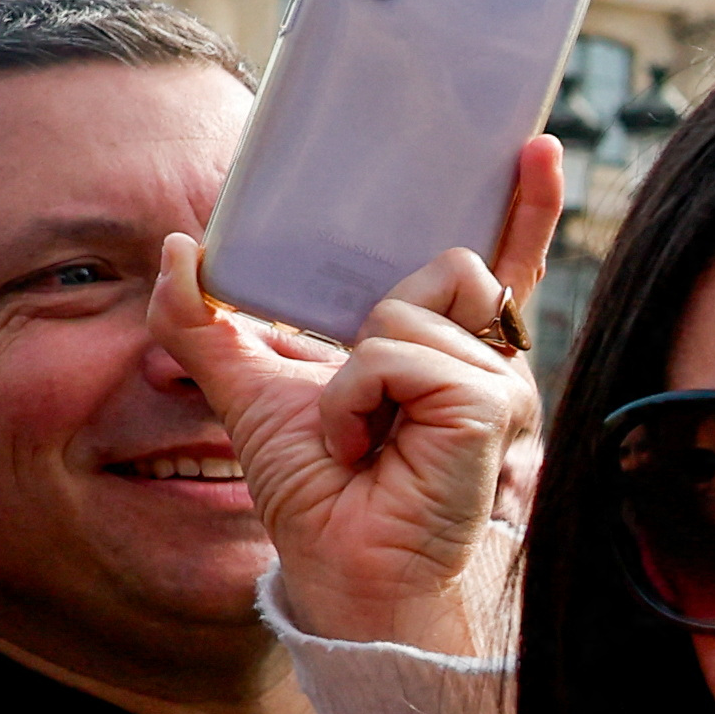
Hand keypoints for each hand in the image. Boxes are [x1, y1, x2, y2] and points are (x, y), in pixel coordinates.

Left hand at [148, 146, 557, 654]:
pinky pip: (398, 356)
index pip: (501, 264)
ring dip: (351, 375)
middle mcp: (488, 363)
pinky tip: (366, 447)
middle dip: (384, 320)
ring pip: (407, 310)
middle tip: (367, 401)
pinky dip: (355, 399)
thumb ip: (208, 322)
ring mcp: (498, 384)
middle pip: (450, 266)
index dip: (524, 208)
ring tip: (359, 437)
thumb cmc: (321, 491)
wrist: (341, 564)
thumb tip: (179, 249)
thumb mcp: (248, 388)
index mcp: (449, 351)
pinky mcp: (486, 406)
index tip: (535, 149)